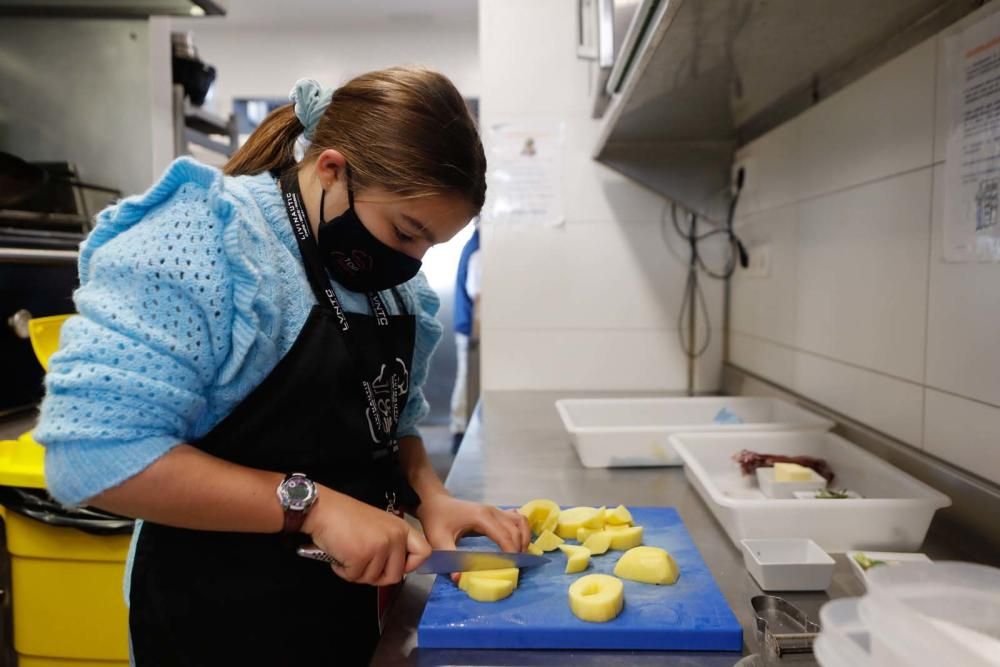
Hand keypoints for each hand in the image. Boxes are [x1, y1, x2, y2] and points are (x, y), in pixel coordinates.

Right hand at [303, 486, 430, 585]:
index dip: (410, 566)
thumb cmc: (346, 517)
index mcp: (401, 529)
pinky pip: (354, 577)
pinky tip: (339, 555)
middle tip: (361, 564)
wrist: (323, 509)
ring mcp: (380, 546)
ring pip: (373, 579)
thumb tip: (394, 568)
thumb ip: (391, 544)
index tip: (394, 565)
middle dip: (376, 576)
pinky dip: (343, 571)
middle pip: (396, 575)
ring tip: (348, 553)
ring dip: (357, 572)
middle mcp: (395, 537)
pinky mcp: (362, 556)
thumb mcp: (378, 526)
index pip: (423, 553)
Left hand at [416, 494, 531, 581]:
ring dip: (524, 537)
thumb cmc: (436, 520)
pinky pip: (516, 518)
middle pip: (516, 529)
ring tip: (520, 555)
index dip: (511, 552)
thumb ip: (450, 558)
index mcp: (481, 517)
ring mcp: (495, 509)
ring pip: (520, 521)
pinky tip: (518, 542)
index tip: (513, 568)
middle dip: (520, 548)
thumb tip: (459, 578)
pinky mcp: (495, 511)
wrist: (434, 503)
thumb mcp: (439, 540)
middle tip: (517, 567)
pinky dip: (522, 529)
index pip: (504, 535)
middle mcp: (492, 511)